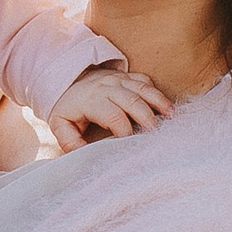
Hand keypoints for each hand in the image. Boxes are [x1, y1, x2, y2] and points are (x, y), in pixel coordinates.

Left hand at [43, 65, 172, 150]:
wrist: (68, 79)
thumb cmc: (69, 107)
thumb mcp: (60, 124)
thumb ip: (69, 141)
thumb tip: (82, 154)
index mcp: (92, 100)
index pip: (113, 115)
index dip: (125, 131)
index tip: (131, 145)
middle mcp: (108, 87)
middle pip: (132, 101)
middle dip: (147, 118)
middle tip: (156, 134)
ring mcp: (119, 79)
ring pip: (142, 89)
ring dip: (158, 102)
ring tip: (171, 116)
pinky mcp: (127, 76)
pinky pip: (145, 81)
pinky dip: (157, 93)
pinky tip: (166, 107)